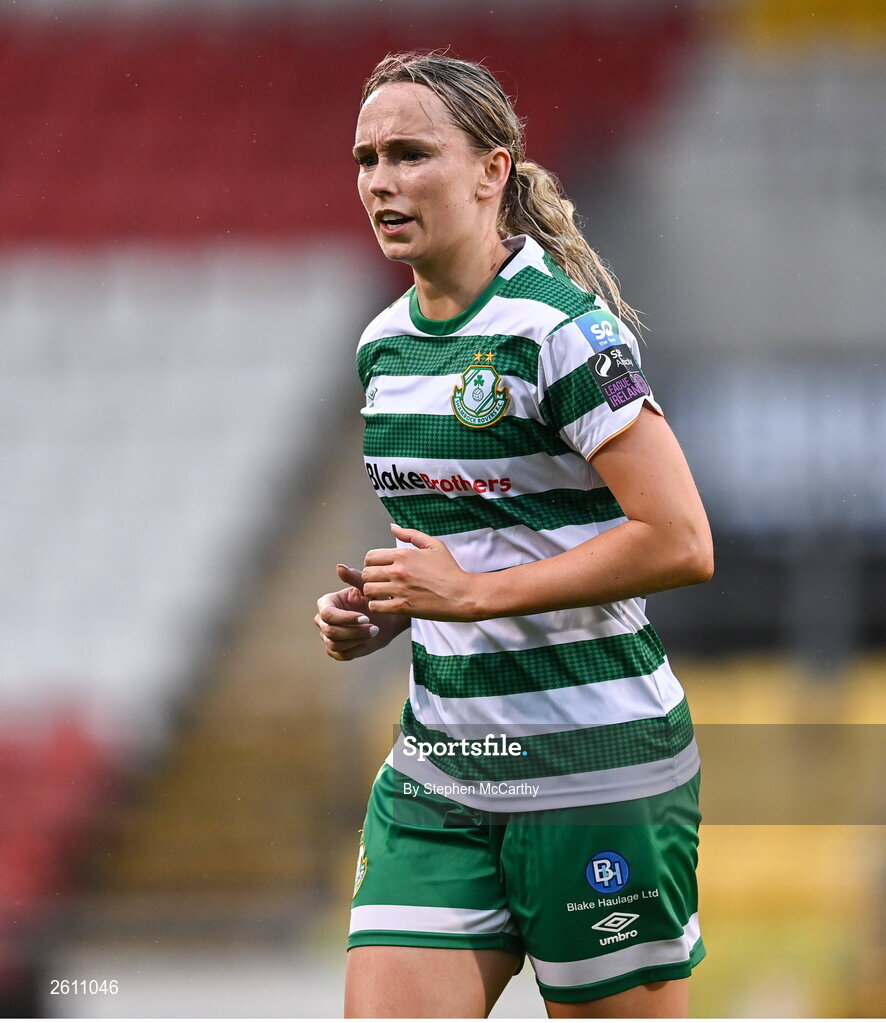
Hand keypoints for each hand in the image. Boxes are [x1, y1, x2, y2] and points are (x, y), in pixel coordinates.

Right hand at [314, 564, 409, 660]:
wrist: (386, 619)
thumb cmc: (375, 601)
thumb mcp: (367, 589)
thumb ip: (354, 578)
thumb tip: (339, 567)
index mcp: (327, 603)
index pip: (327, 614)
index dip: (345, 618)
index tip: (365, 618)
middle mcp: (323, 619)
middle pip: (329, 630)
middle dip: (353, 631)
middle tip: (374, 628)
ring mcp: (327, 635)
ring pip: (334, 643)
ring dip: (356, 639)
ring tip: (373, 632)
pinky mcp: (335, 649)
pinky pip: (340, 654)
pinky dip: (355, 649)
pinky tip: (366, 641)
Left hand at [362, 524, 481, 621]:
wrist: (462, 594)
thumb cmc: (450, 570)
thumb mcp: (434, 545)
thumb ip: (411, 534)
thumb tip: (393, 527)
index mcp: (403, 554)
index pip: (370, 557)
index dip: (371, 563)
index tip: (379, 569)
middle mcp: (398, 571)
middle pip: (366, 573)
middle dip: (371, 578)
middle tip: (379, 582)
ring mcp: (399, 589)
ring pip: (368, 590)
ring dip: (372, 592)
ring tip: (381, 594)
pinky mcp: (402, 607)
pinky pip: (375, 606)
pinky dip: (377, 606)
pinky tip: (387, 604)